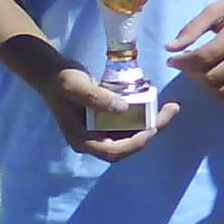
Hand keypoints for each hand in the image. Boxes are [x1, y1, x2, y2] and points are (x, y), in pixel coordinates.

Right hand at [31, 59, 178, 162]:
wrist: (51, 72)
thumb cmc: (60, 79)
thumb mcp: (75, 86)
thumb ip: (96, 98)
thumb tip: (124, 109)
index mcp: (83, 139)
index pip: (114, 151)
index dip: (136, 143)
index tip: (154, 127)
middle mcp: (93, 140)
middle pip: (128, 145)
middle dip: (152, 131)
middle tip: (172, 110)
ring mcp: (100, 130)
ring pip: (132, 135)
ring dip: (152, 123)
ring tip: (170, 107)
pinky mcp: (106, 120)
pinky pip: (130, 123)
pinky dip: (144, 115)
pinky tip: (156, 102)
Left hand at [166, 0, 223, 101]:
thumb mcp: (217, 9)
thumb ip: (192, 28)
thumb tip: (169, 48)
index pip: (204, 57)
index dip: (183, 62)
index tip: (172, 59)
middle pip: (212, 77)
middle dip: (191, 74)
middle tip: (186, 64)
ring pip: (223, 90)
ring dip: (204, 85)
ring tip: (199, 72)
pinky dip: (220, 93)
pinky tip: (214, 80)